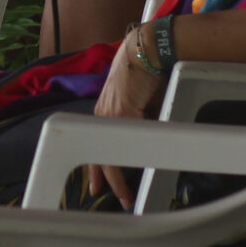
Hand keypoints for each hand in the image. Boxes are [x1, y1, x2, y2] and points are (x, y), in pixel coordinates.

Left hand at [83, 29, 161, 206]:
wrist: (145, 50)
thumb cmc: (145, 71)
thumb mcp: (140, 100)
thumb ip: (141, 118)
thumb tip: (149, 136)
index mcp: (105, 110)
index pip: (97, 143)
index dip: (97, 164)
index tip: (95, 181)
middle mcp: (103, 114)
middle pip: (99, 153)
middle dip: (102, 178)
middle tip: (98, 195)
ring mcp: (110, 114)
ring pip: (110, 153)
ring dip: (117, 178)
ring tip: (124, 196)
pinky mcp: (122, 111)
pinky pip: (126, 141)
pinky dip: (131, 160)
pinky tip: (134, 178)